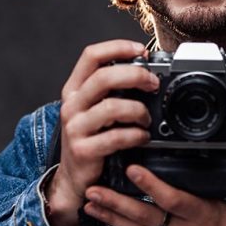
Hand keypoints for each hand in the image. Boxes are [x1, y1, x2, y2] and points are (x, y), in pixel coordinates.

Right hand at [45, 40, 159, 225]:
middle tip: (153, 83)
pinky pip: (116, 137)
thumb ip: (111, 91)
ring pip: (111, 107)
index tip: (140, 50)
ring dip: (138, 110)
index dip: (117, 47)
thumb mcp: (94, 110)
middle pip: (103, 77)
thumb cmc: (90, 139)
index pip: (91, 55)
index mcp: (74, 89)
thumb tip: (145, 71)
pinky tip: (142, 137)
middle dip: (135, 76)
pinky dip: (136, 135)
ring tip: (147, 119)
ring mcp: (75, 128)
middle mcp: (72, 105)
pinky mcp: (83, 150)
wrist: (73, 178)